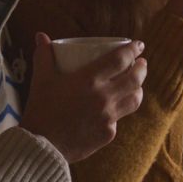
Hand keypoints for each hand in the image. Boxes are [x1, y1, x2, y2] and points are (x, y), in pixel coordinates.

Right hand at [19, 33, 146, 162]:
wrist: (41, 146)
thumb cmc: (41, 110)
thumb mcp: (41, 79)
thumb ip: (43, 55)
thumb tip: (41, 35)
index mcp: (89, 80)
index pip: (120, 59)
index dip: (132, 50)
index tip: (138, 45)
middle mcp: (104, 97)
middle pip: (135, 79)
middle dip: (141, 68)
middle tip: (141, 62)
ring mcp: (108, 117)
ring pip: (134, 100)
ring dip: (138, 89)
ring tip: (135, 84)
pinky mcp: (108, 134)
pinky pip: (119, 119)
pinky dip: (118, 110)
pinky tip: (114, 108)